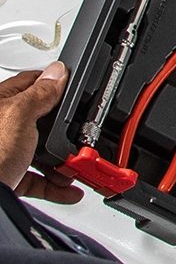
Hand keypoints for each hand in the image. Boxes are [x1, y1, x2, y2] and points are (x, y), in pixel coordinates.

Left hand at [0, 63, 81, 203]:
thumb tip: (58, 73)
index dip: (57, 86)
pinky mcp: (8, 178)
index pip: (32, 84)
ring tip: (76, 170)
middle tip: (80, 137)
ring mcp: (4, 153)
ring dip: (64, 164)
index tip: (78, 93)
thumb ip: (40, 94)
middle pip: (41, 122)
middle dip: (65, 134)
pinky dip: (56, 186)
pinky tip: (68, 190)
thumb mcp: (19, 117)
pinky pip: (38, 180)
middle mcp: (1, 127)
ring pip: (41, 154)